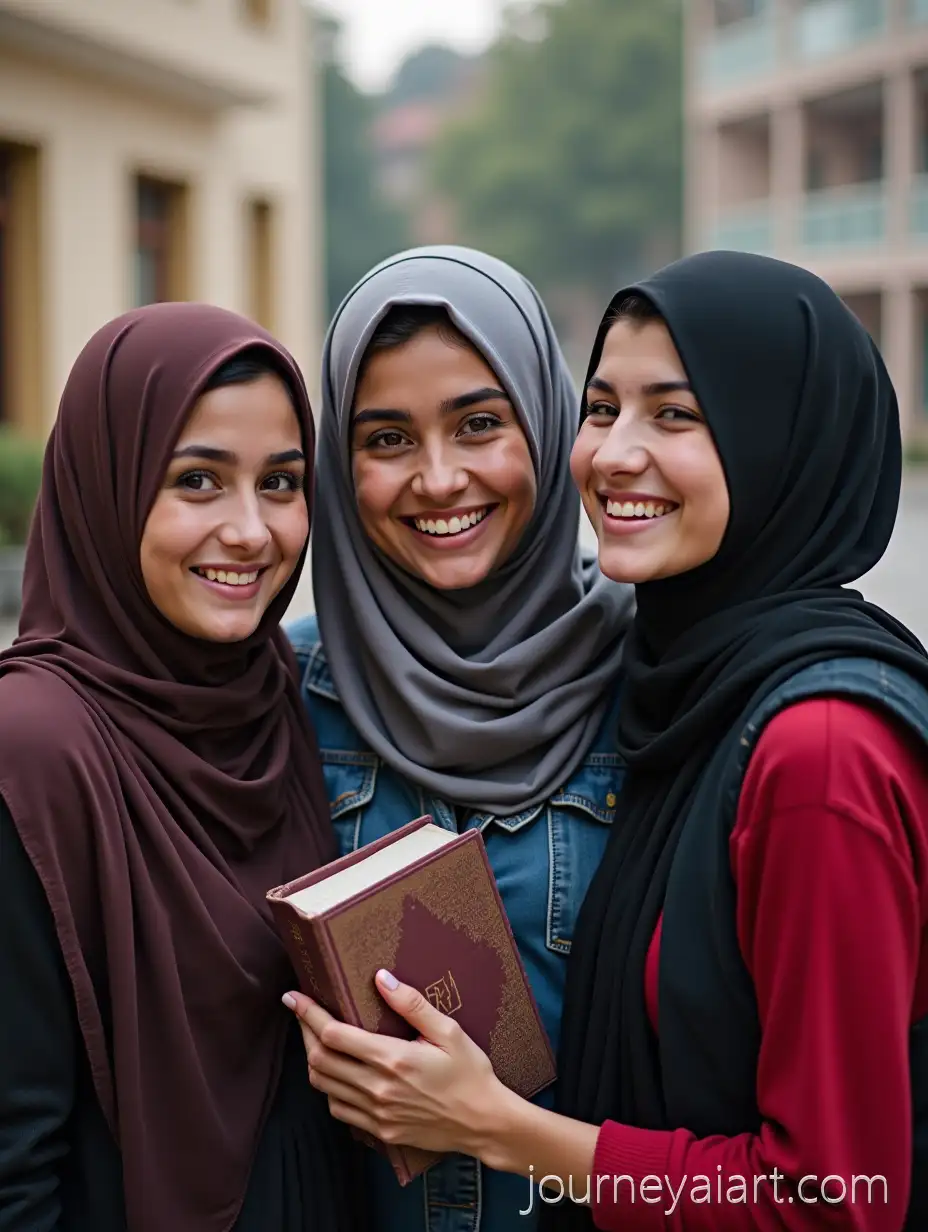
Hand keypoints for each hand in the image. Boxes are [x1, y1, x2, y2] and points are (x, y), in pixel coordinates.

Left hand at [282, 970, 514, 1157]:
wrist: (484, 1123)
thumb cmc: (470, 1073)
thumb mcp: (448, 1031)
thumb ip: (411, 1004)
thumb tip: (381, 978)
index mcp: (393, 1059)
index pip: (334, 1035)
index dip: (308, 1014)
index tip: (294, 997)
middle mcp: (378, 1089)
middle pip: (319, 1061)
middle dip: (303, 1033)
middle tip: (300, 1013)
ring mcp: (376, 1114)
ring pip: (323, 1087)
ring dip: (313, 1061)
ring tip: (314, 1039)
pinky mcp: (379, 1131)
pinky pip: (339, 1110)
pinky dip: (329, 1089)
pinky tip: (337, 1073)